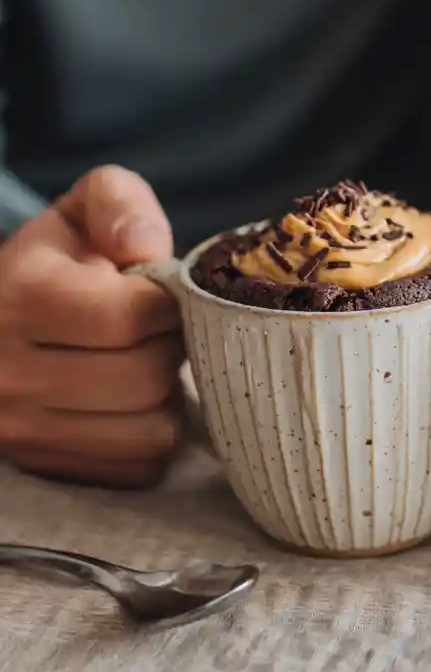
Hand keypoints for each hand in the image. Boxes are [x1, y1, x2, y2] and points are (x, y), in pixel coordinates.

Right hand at [0, 166, 184, 487]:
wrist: (2, 319)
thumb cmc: (58, 262)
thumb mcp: (83, 209)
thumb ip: (120, 203)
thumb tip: (144, 246)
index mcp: (19, 298)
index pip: (128, 317)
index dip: (168, 303)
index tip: (162, 292)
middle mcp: (8, 374)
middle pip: (146, 376)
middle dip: (172, 346)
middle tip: (161, 330)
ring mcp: (22, 432)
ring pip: (151, 427)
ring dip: (167, 393)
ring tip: (144, 360)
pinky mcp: (48, 469)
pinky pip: (142, 463)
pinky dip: (152, 431)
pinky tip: (132, 400)